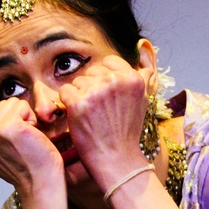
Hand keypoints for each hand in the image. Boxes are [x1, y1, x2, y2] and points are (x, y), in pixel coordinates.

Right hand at [0, 97, 63, 195]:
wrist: (41, 184)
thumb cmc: (29, 168)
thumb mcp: (0, 150)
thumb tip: (0, 112)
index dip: (10, 127)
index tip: (14, 149)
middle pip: (2, 105)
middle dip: (17, 120)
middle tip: (23, 144)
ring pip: (12, 103)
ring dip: (25, 119)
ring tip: (26, 141)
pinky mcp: (7, 128)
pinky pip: (22, 106)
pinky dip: (32, 119)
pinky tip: (31, 138)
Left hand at [56, 54, 148, 190]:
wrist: (117, 159)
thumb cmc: (127, 132)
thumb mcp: (143, 100)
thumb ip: (141, 75)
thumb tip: (144, 49)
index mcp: (132, 78)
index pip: (109, 62)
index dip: (104, 79)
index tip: (106, 97)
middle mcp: (115, 82)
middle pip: (92, 72)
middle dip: (91, 88)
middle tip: (100, 111)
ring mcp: (96, 92)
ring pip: (77, 82)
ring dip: (80, 96)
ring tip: (92, 116)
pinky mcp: (79, 103)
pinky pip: (64, 91)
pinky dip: (68, 104)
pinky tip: (79, 117)